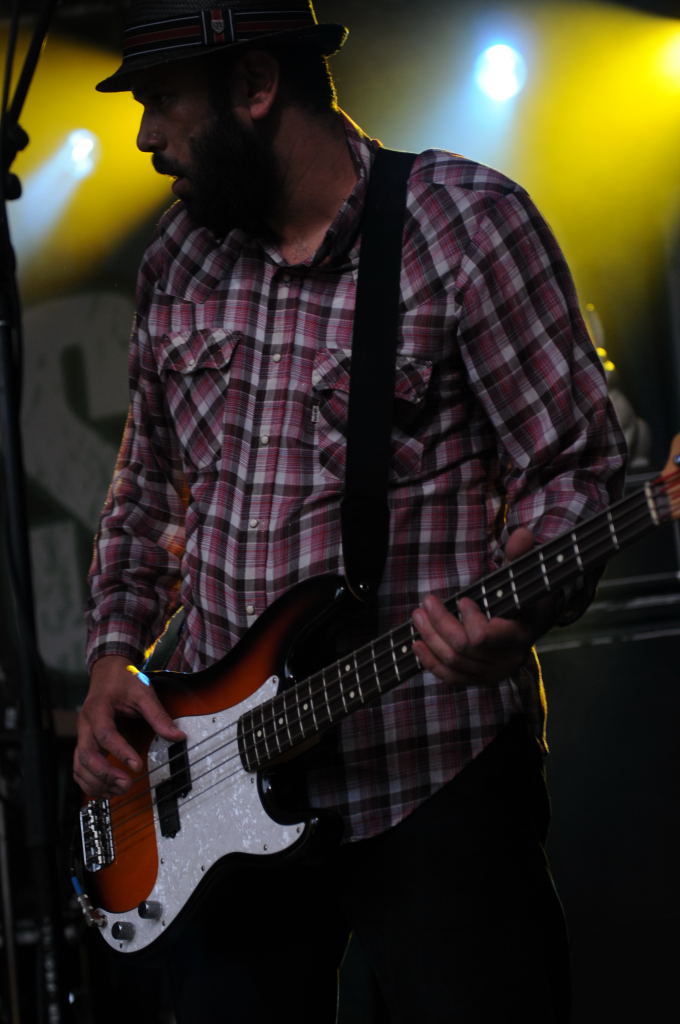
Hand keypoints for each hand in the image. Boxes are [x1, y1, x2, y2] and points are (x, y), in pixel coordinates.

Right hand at [73, 655, 184, 797]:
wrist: (107, 672)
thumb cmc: (123, 681)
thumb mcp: (144, 693)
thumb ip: (158, 716)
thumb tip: (177, 736)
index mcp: (98, 709)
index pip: (105, 735)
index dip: (120, 752)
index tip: (137, 766)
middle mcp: (85, 724)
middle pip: (87, 755)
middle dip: (105, 774)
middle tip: (127, 784)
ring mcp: (82, 735)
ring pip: (80, 765)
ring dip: (97, 782)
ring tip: (119, 790)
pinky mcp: (84, 743)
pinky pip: (79, 767)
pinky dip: (90, 782)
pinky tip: (106, 789)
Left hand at [411, 528, 559, 687]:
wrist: (530, 624)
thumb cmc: (523, 595)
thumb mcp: (524, 575)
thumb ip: (520, 555)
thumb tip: (520, 532)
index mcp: (520, 634)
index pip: (484, 636)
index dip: (469, 620)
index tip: (461, 599)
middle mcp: (508, 659)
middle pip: (463, 648)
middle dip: (440, 623)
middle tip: (426, 602)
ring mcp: (493, 674)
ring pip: (453, 662)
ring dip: (430, 638)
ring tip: (417, 615)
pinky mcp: (479, 680)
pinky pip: (451, 678)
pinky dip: (431, 662)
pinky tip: (416, 644)